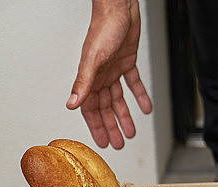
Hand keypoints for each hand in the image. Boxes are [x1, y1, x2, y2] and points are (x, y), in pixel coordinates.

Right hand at [66, 0, 151, 148]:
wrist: (120, 10)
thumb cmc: (103, 30)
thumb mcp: (93, 60)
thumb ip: (83, 83)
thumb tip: (72, 104)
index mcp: (90, 78)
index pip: (91, 109)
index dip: (96, 126)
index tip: (102, 143)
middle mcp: (101, 76)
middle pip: (105, 108)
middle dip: (111, 127)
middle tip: (118, 144)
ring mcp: (114, 70)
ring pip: (119, 100)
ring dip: (125, 116)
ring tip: (130, 132)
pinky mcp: (127, 63)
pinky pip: (134, 84)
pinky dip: (140, 96)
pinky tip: (145, 108)